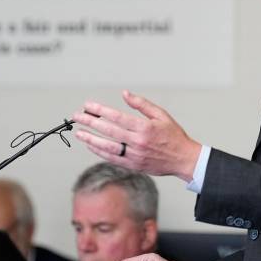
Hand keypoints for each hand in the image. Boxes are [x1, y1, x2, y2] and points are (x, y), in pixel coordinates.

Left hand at [71, 90, 201, 180]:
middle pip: (108, 130)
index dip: (100, 110)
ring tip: (79, 132)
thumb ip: (142, 104)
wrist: (183, 160)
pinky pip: (112, 158)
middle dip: (90, 122)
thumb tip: (125, 94)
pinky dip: (99, 152)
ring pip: (107, 147)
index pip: (117, 117)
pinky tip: (91, 145)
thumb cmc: (173, 136)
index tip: (88, 106)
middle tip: (77, 116)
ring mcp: (134, 155)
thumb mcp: (161, 115)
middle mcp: (138, 142)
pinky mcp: (133, 166)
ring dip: (91, 139)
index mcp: (144, 127)